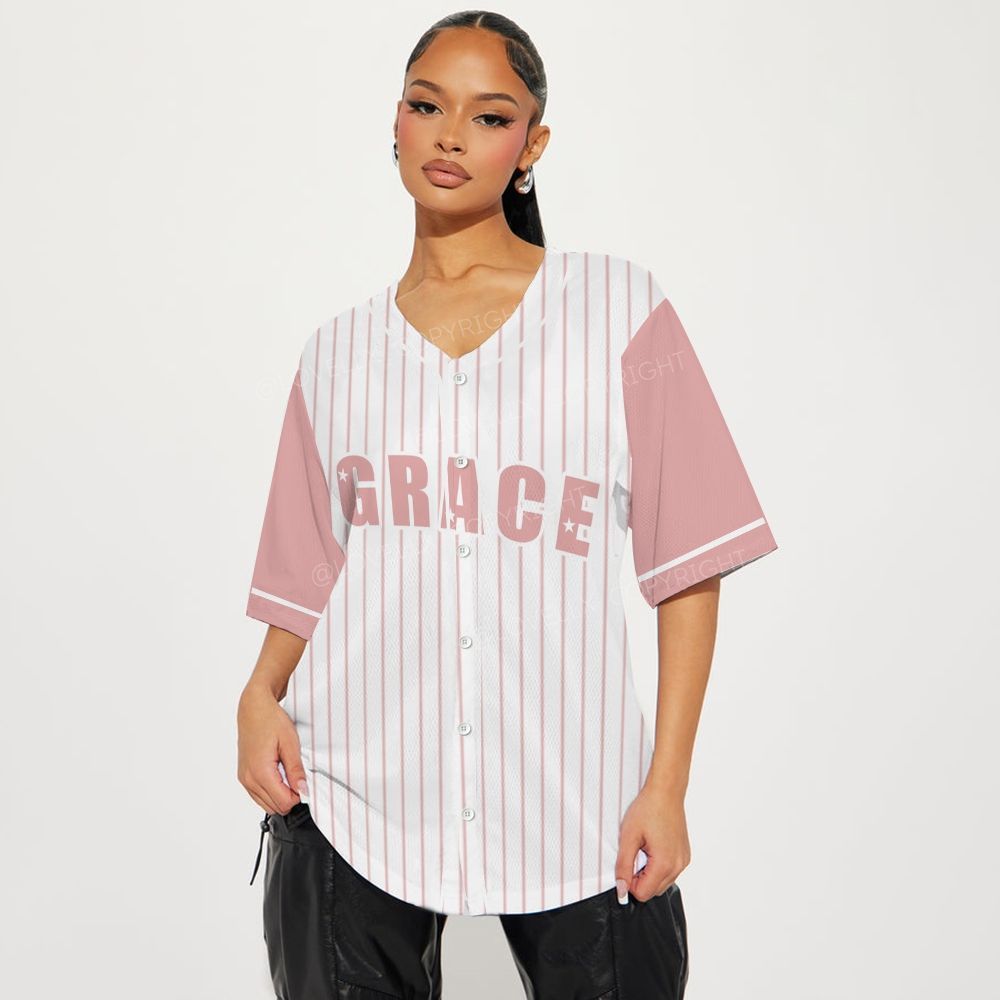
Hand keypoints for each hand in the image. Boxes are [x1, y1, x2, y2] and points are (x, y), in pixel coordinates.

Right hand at [236, 681, 308, 814]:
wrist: (253, 709)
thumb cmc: (270, 721)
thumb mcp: (290, 743)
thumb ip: (296, 770)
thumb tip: (303, 790)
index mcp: (260, 772)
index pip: (283, 803)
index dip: (298, 796)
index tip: (304, 782)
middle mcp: (249, 779)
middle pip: (275, 807)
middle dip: (290, 796)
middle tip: (297, 776)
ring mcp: (244, 779)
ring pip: (266, 804)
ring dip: (280, 795)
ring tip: (287, 772)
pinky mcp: (243, 776)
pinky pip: (258, 795)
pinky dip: (271, 790)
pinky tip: (278, 773)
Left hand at [615, 783, 690, 902]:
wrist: (666, 792)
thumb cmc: (648, 809)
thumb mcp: (628, 837)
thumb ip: (623, 866)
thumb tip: (621, 889)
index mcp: (665, 864)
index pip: (643, 894)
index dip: (629, 882)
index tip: (626, 863)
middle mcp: (678, 866)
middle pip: (653, 891)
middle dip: (639, 878)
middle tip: (634, 853)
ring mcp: (684, 861)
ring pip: (662, 882)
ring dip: (649, 873)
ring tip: (644, 848)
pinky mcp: (685, 855)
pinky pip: (669, 872)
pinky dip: (658, 866)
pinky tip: (653, 847)